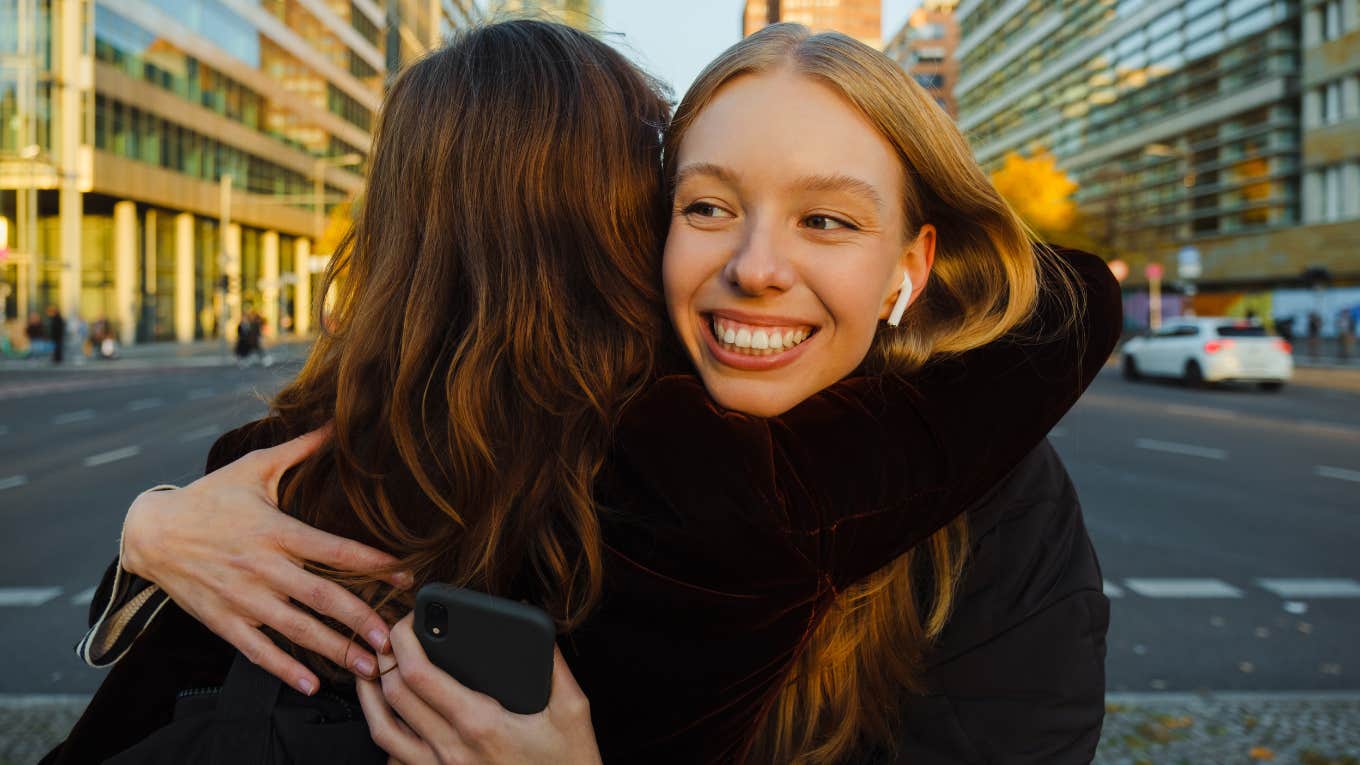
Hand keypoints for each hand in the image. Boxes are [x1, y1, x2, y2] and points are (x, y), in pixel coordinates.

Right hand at [121, 426, 411, 694]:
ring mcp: (242, 598)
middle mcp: (262, 568)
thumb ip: (299, 449)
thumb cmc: (210, 497)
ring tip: (368, 666)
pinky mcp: (223, 620)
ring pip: (295, 629)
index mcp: (275, 531)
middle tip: (392, 636)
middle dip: (359, 617)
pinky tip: (312, 684)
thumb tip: (334, 421)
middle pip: (320, 595)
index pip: (333, 549)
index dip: (372, 562)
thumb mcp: (254, 468)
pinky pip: (258, 650)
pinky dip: (285, 669)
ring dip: (333, 649)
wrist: (152, 532)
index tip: (404, 574)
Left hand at [357, 614, 600, 764]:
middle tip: (392, 631)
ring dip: (369, 693)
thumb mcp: (573, 712)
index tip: (409, 618)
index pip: (419, 674)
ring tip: (372, 666)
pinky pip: (395, 757)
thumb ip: (553, 666)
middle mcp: (451, 749)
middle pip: (394, 694)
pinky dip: (385, 730)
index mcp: (480, 724)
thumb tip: (537, 630)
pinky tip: (391, 712)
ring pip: (382, 729)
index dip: (404, 639)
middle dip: (385, 653)